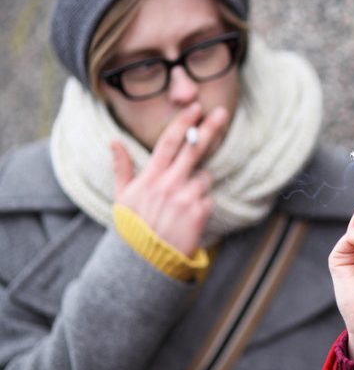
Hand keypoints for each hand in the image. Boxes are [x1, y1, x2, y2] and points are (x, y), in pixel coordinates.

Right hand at [111, 104, 229, 255]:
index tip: (195, 108)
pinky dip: (202, 204)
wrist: (146, 261)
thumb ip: (121, 168)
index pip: (169, 142)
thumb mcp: (121, 197)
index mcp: (151, 177)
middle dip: (210, 128)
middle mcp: (170, 183)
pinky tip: (188, 217)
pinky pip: (208, 199)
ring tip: (182, 203)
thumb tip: (114, 141)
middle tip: (222, 112)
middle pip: (194, 149)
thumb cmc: (133, 228)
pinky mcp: (200, 212)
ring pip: (204, 177)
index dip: (183, 123)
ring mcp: (187, 197)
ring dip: (198, 184)